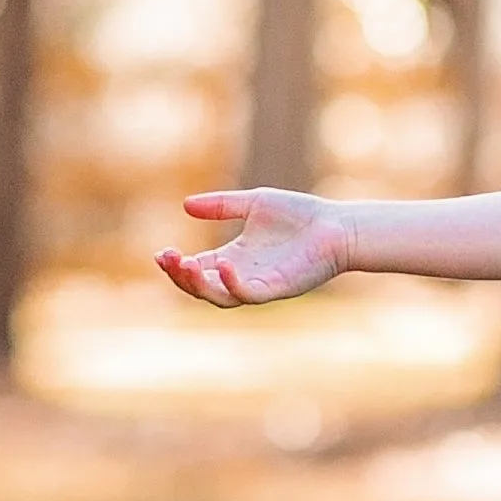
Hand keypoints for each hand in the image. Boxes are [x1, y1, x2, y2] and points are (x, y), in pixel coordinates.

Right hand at [157, 188, 349, 308]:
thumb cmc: (301, 215)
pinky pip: (249, 294)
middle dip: (180, 276)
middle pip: (202, 288)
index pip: (198, 269)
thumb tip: (185, 205)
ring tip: (186, 265)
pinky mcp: (278, 288)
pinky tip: (225, 264)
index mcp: (235, 258)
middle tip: (168, 259)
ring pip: (220, 298)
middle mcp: (243, 276)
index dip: (177, 265)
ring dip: (199, 284)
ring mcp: (260, 285)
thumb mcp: (254, 203)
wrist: (338, 226)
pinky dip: (233, 284)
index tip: (162, 252)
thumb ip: (222, 205)